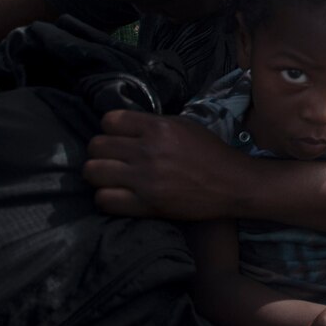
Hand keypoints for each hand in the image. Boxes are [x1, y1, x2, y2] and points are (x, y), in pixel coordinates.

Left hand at [84, 110, 242, 218]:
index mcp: (159, 128)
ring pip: (93, 172)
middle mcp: (149, 151)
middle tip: (113, 158)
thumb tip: (125, 126)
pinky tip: (118, 194)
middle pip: (96, 146)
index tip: (119, 137)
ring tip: (112, 176)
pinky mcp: (147, 204)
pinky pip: (104, 200)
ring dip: (99, 174)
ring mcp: (146, 179)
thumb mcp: (185, 126)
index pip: (110, 121)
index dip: (111, 128)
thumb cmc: (211, 153)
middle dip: (101, 151)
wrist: (232, 184)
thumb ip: (154, 124)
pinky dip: (107, 197)